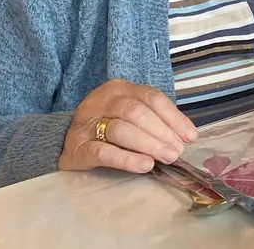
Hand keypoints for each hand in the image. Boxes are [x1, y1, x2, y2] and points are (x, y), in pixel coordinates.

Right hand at [58, 79, 197, 174]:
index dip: (174, 118)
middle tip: (177, 151)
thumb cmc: (106, 127)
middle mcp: (102, 101)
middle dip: (162, 133)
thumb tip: (186, 136)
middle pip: (137, 113)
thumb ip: (154, 120)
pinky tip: (144, 165)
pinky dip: (126, 159)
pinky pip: (103, 151)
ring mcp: (87, 123)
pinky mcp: (77, 148)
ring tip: (167, 158)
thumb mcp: (129, 115)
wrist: (63, 142)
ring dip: (149, 145)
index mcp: (119, 88)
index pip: (152, 98)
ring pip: (121, 130)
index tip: (190, 137)